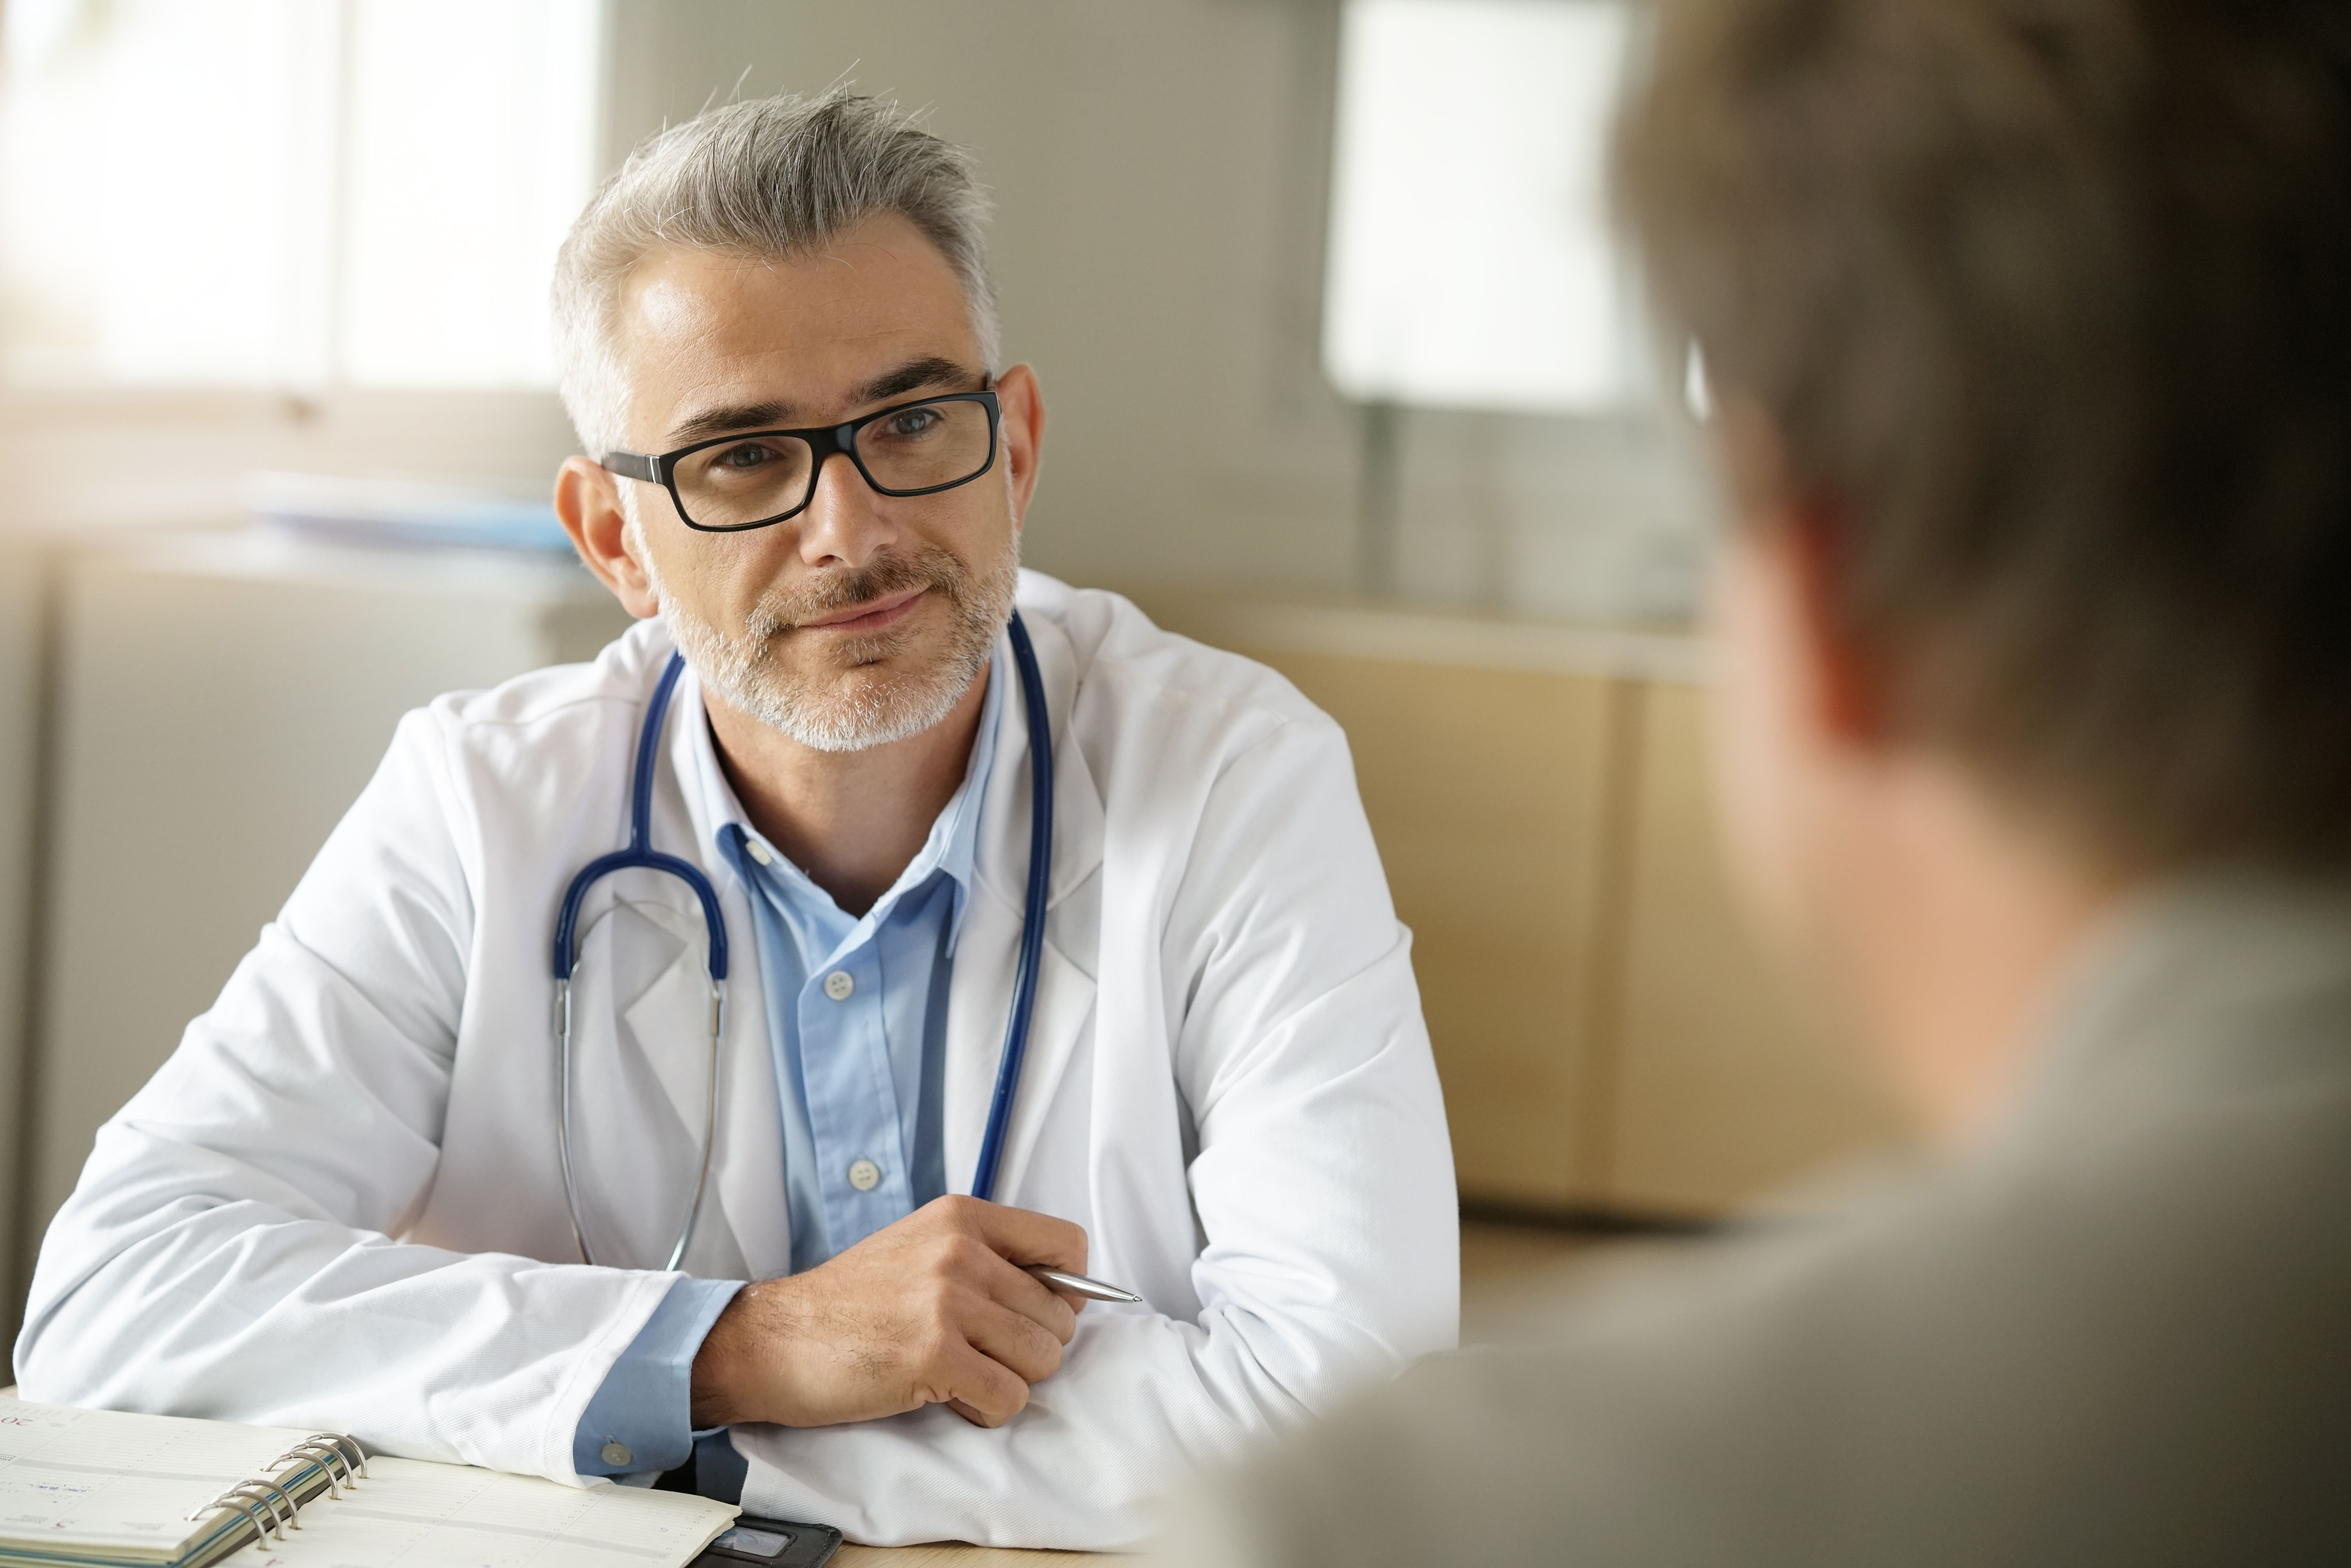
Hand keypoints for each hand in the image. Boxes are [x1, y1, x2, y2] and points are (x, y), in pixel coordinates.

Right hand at [689, 1195, 1089, 1429]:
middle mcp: (961, 1251)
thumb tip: (1064, 1290)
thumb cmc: (850, 1303)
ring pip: (1042, 1359)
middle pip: (1059, 1316)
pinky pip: (1008, 1397)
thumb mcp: (922, 1249)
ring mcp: (947, 1301)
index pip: (1068, 1245)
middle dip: (1029, 1349)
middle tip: (981, 1356)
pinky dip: (987, 1410)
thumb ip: (988, 1258)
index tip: (1034, 1313)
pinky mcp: (934, 1355)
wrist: (776, 1339)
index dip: (1066, 1290)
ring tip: (962, 1375)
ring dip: (1010, 1381)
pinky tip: (949, 1398)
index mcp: (963, 1217)